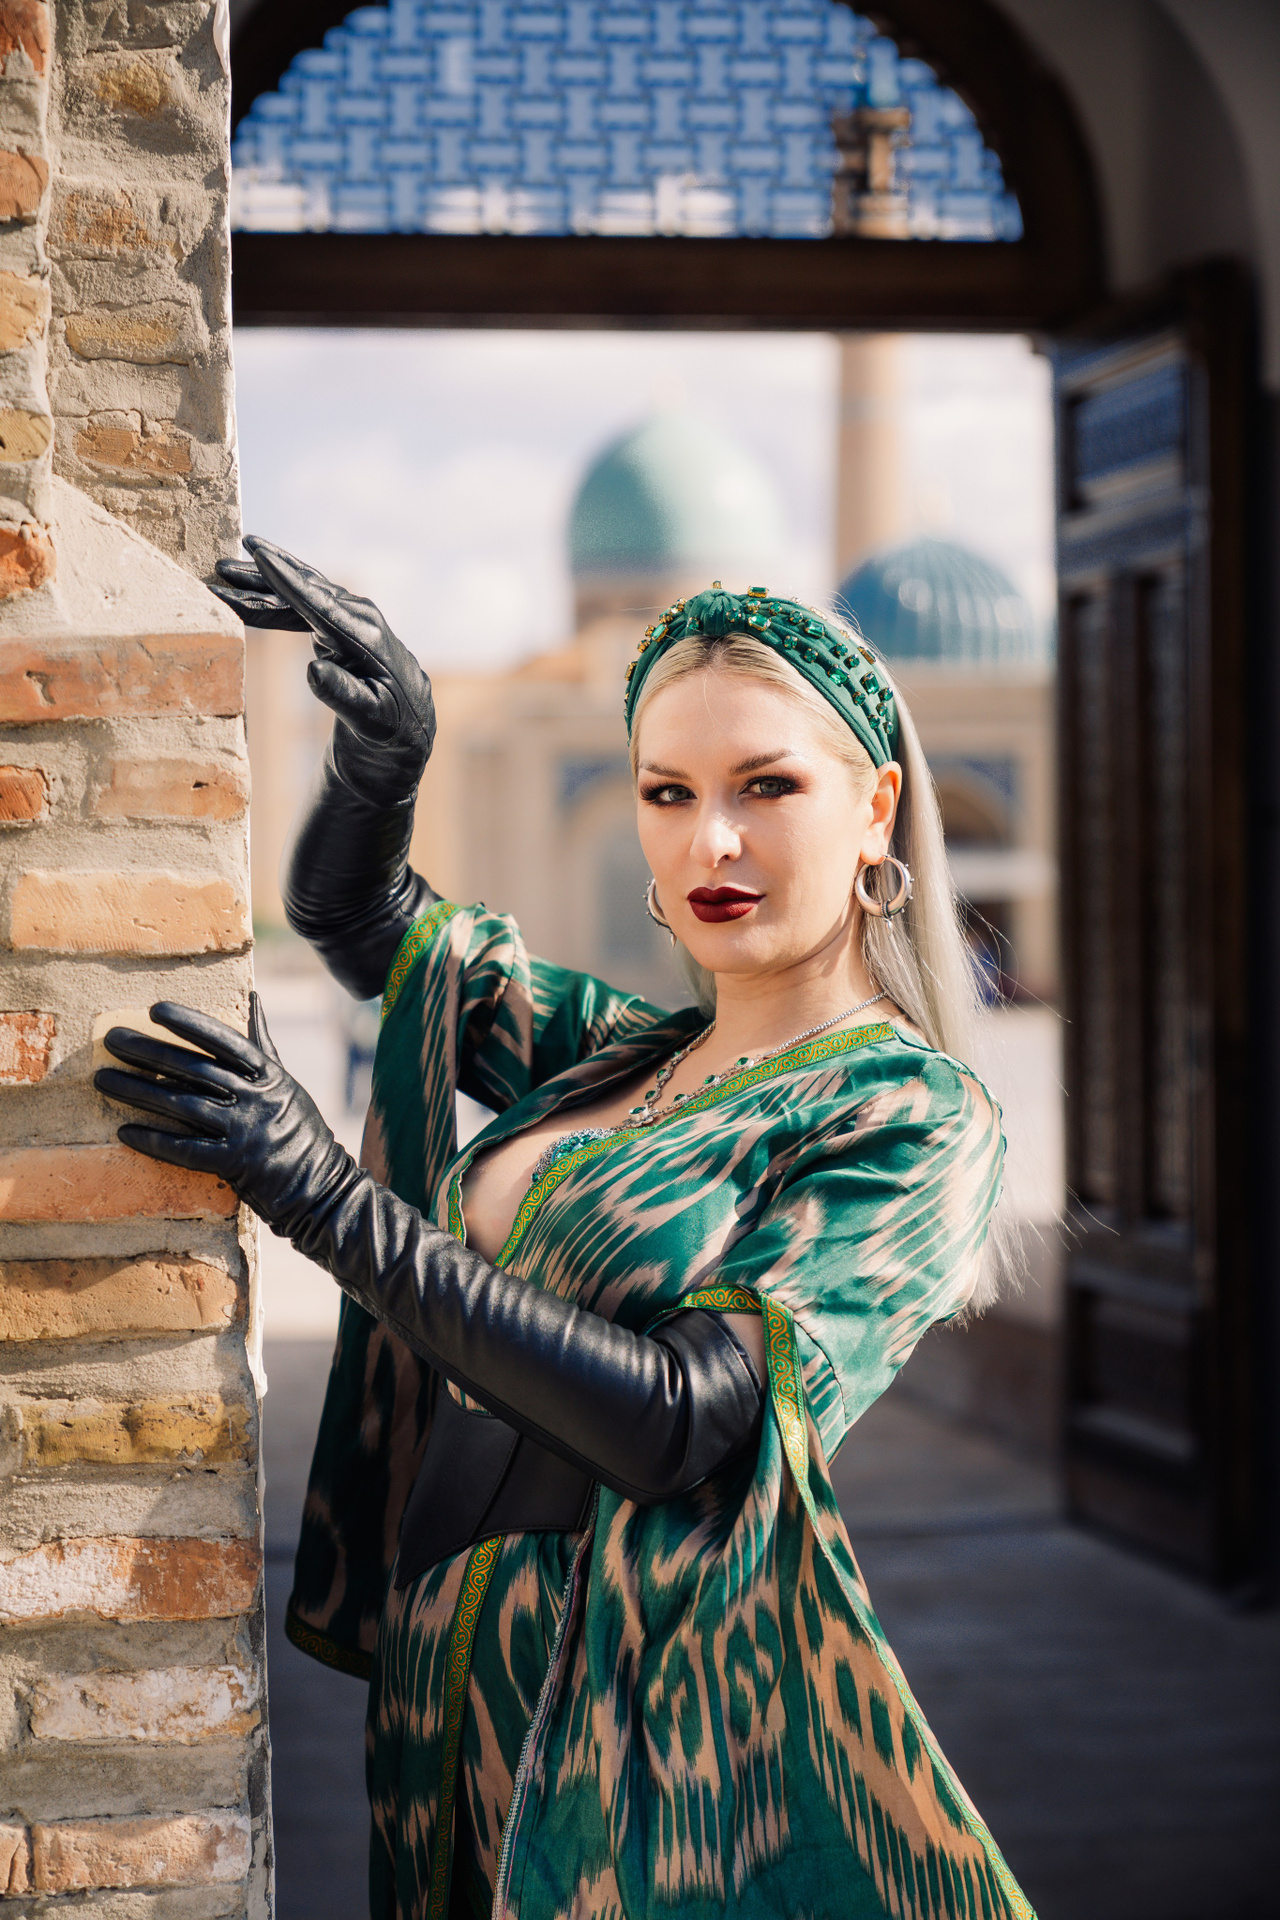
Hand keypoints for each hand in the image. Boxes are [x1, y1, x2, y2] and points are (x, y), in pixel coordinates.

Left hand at [94, 996, 353, 1235]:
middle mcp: (255, 1097)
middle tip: (112, 1040)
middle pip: (193, 1069)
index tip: (154, 1009)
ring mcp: (244, 1130)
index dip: (189, 1023)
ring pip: (181, 1105)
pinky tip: (125, 1130)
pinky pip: (186, 1149)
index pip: (223, 1040)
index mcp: (267, 1074)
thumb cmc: (300, 1130)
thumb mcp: (286, 1081)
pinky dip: (154, 1140)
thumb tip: (255, 997)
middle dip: (148, 1052)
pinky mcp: (233, 1164)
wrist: (320, 1186)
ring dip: (137, 1091)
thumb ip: (263, 1044)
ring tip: (103, 1079)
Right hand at [213, 537, 435, 803]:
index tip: (259, 553)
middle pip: (304, 591)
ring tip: (224, 572)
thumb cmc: (390, 731)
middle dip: (262, 575)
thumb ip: (344, 695)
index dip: (286, 578)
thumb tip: (313, 670)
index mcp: (367, 639)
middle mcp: (361, 620)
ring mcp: (351, 620)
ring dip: (262, 585)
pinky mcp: (341, 627)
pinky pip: (302, 608)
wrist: (406, 732)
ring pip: (299, 596)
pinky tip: (248, 598)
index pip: (319, 603)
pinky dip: (274, 603)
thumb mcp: (370, 721)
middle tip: (222, 564)